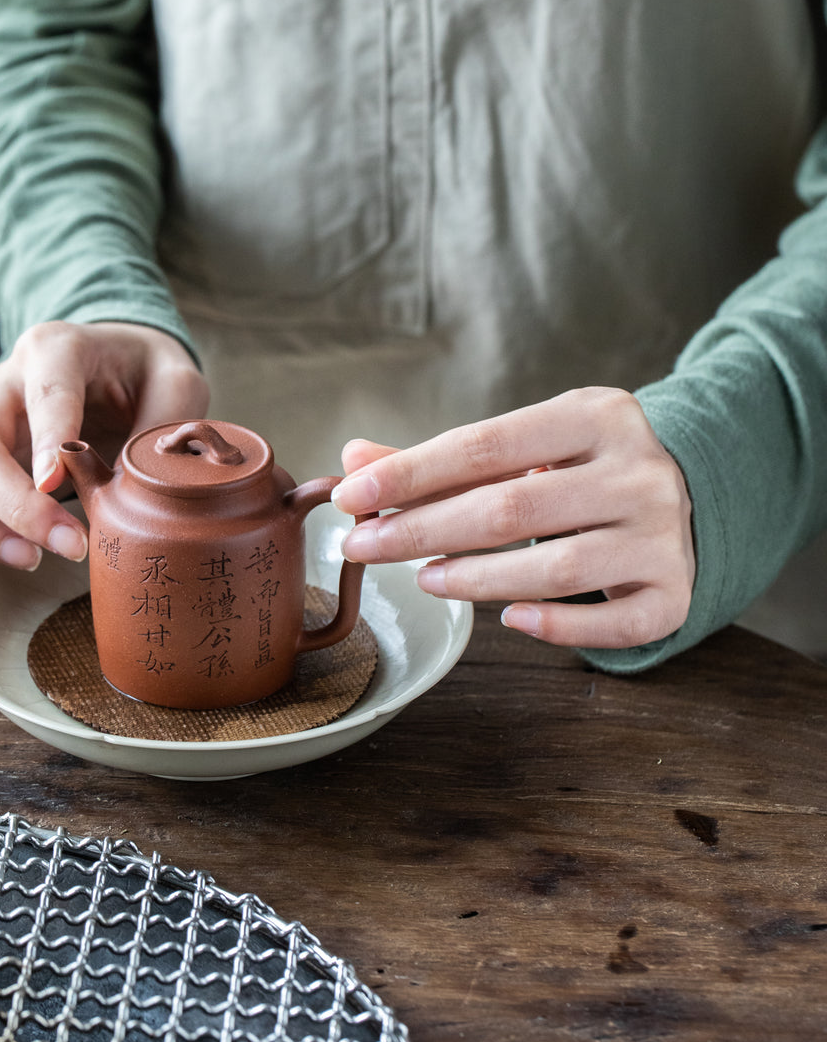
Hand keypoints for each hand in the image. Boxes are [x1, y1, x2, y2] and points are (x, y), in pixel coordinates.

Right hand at [0, 321, 207, 568]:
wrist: (116, 363)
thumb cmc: (146, 375)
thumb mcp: (178, 383)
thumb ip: (168, 426)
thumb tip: (147, 486)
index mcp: (58, 349)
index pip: (44, 391)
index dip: (47, 440)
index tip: (58, 485)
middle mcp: (3, 384)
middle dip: (14, 508)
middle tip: (69, 548)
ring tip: (24, 559)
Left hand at [332, 387, 694, 648]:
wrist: (691, 489)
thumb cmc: (582, 467)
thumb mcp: (527, 444)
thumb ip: (444, 460)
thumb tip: (354, 462)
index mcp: (596, 414)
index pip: (486, 443)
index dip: (411, 473)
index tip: (351, 495)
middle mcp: (638, 470)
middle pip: (512, 508)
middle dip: (423, 530)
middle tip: (362, 547)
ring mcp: (663, 534)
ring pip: (556, 569)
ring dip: (476, 580)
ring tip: (425, 579)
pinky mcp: (675, 592)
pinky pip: (610, 624)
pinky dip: (554, 627)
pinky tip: (508, 620)